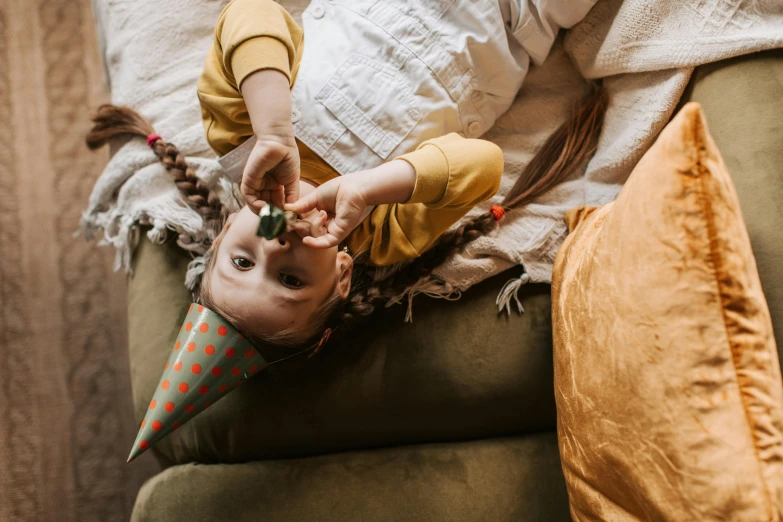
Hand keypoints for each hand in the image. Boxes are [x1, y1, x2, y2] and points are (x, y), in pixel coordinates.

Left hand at [240, 69, 299, 211]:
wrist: (281, 143)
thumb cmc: (288, 158)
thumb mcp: (292, 182)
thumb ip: (291, 197)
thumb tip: (291, 213)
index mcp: (274, 186)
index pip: (275, 204)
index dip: (280, 214)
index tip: (286, 220)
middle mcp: (263, 186)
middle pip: (265, 206)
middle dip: (271, 215)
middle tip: (279, 221)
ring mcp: (255, 183)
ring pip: (255, 204)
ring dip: (263, 212)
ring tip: (272, 216)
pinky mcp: (248, 180)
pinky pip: (248, 197)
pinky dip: (256, 205)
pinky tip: (265, 208)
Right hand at [285, 160, 416, 248]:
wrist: (354, 188)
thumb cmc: (338, 189)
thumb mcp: (315, 197)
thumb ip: (302, 206)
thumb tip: (285, 209)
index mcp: (320, 216)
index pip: (304, 223)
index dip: (294, 223)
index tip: (285, 219)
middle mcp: (326, 225)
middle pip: (308, 232)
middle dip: (299, 228)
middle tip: (292, 222)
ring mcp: (333, 230)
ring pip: (315, 236)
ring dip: (313, 227)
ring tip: (318, 215)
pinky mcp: (340, 233)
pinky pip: (326, 243)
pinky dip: (315, 244)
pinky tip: (306, 241)